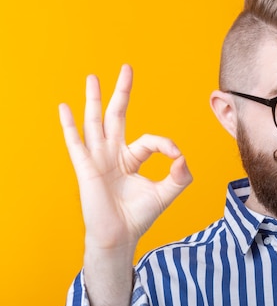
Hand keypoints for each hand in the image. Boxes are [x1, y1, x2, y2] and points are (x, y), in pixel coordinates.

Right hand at [59, 64, 192, 250]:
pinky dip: (70, 125)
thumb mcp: (167, 192)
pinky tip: (65, 107)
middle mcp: (113, 154)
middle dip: (122, 92)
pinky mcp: (86, 168)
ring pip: (95, 122)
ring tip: (92, 77)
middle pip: (117, 115)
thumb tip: (183, 157)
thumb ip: (180, 175)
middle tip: (127, 68)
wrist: (119, 236)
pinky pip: (76, 143)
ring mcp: (98, 159)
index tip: (177, 157)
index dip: (166, 145)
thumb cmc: (139, 216)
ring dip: (94, 100)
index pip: (151, 139)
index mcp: (131, 157)